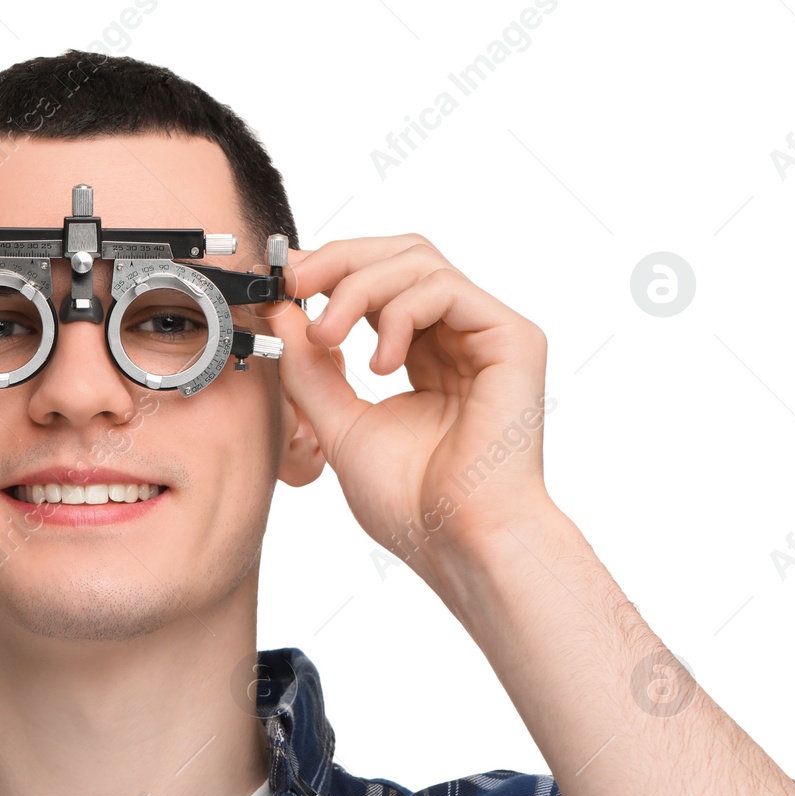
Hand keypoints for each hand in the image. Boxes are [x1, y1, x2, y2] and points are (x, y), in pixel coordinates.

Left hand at [266, 234, 553, 573]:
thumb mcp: (338, 421)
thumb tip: (281, 312)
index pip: (380, 281)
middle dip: (339, 261)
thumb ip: (310, 366)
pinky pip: (447, 288)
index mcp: (422, 354)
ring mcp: (487, 335)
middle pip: (401, 255)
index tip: (285, 279)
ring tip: (328, 337)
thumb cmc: (411, 501)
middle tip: (296, 283)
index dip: (332, 269)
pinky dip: (399, 313)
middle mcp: (458, 337)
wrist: (455, 540)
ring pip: (419, 262)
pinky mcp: (513, 339)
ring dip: (358, 289)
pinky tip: (381, 364)